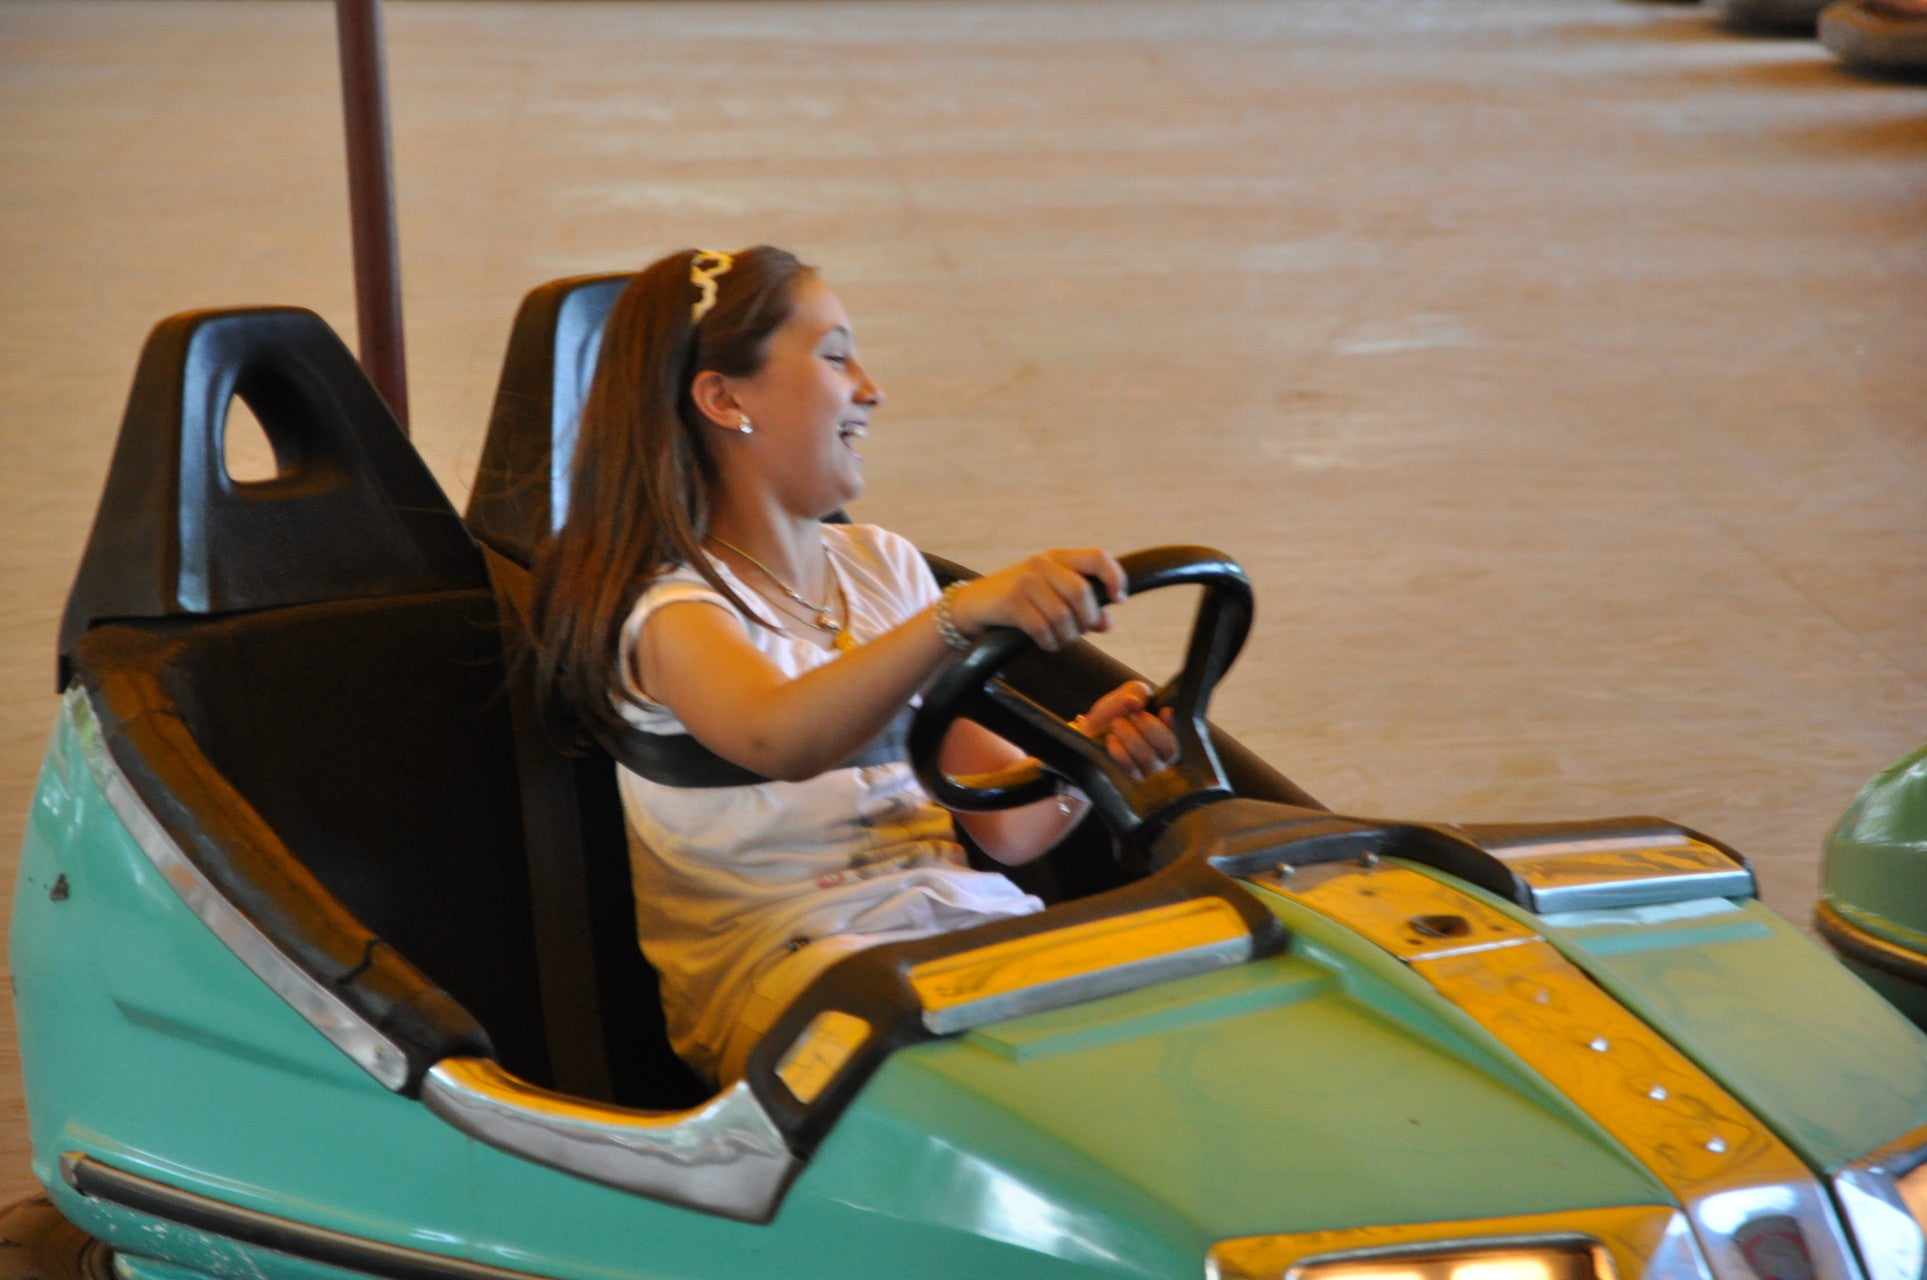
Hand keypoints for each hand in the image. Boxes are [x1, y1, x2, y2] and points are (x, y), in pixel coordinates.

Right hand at [949, 549, 1127, 651]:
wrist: (975, 603)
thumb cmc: (1020, 600)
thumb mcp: (1052, 598)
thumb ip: (1083, 608)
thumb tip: (1108, 623)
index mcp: (1059, 558)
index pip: (1099, 557)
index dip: (1115, 578)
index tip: (1118, 600)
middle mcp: (1043, 563)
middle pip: (1082, 592)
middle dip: (1087, 619)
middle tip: (1081, 631)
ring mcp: (1026, 580)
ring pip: (1063, 615)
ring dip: (1067, 636)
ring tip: (1060, 640)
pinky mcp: (1011, 600)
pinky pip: (1042, 628)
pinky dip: (1049, 642)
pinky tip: (1046, 643)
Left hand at [1075, 680, 1177, 779]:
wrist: (1089, 735)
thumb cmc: (1115, 715)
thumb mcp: (1127, 696)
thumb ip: (1137, 692)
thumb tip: (1135, 702)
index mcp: (1169, 736)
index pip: (1183, 734)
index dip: (1174, 724)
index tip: (1163, 711)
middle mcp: (1164, 758)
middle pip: (1169, 748)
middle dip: (1149, 727)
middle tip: (1130, 715)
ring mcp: (1147, 773)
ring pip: (1148, 757)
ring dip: (1130, 736)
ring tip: (1116, 724)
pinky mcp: (1130, 781)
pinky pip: (1129, 766)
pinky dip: (1119, 749)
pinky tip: (1111, 739)